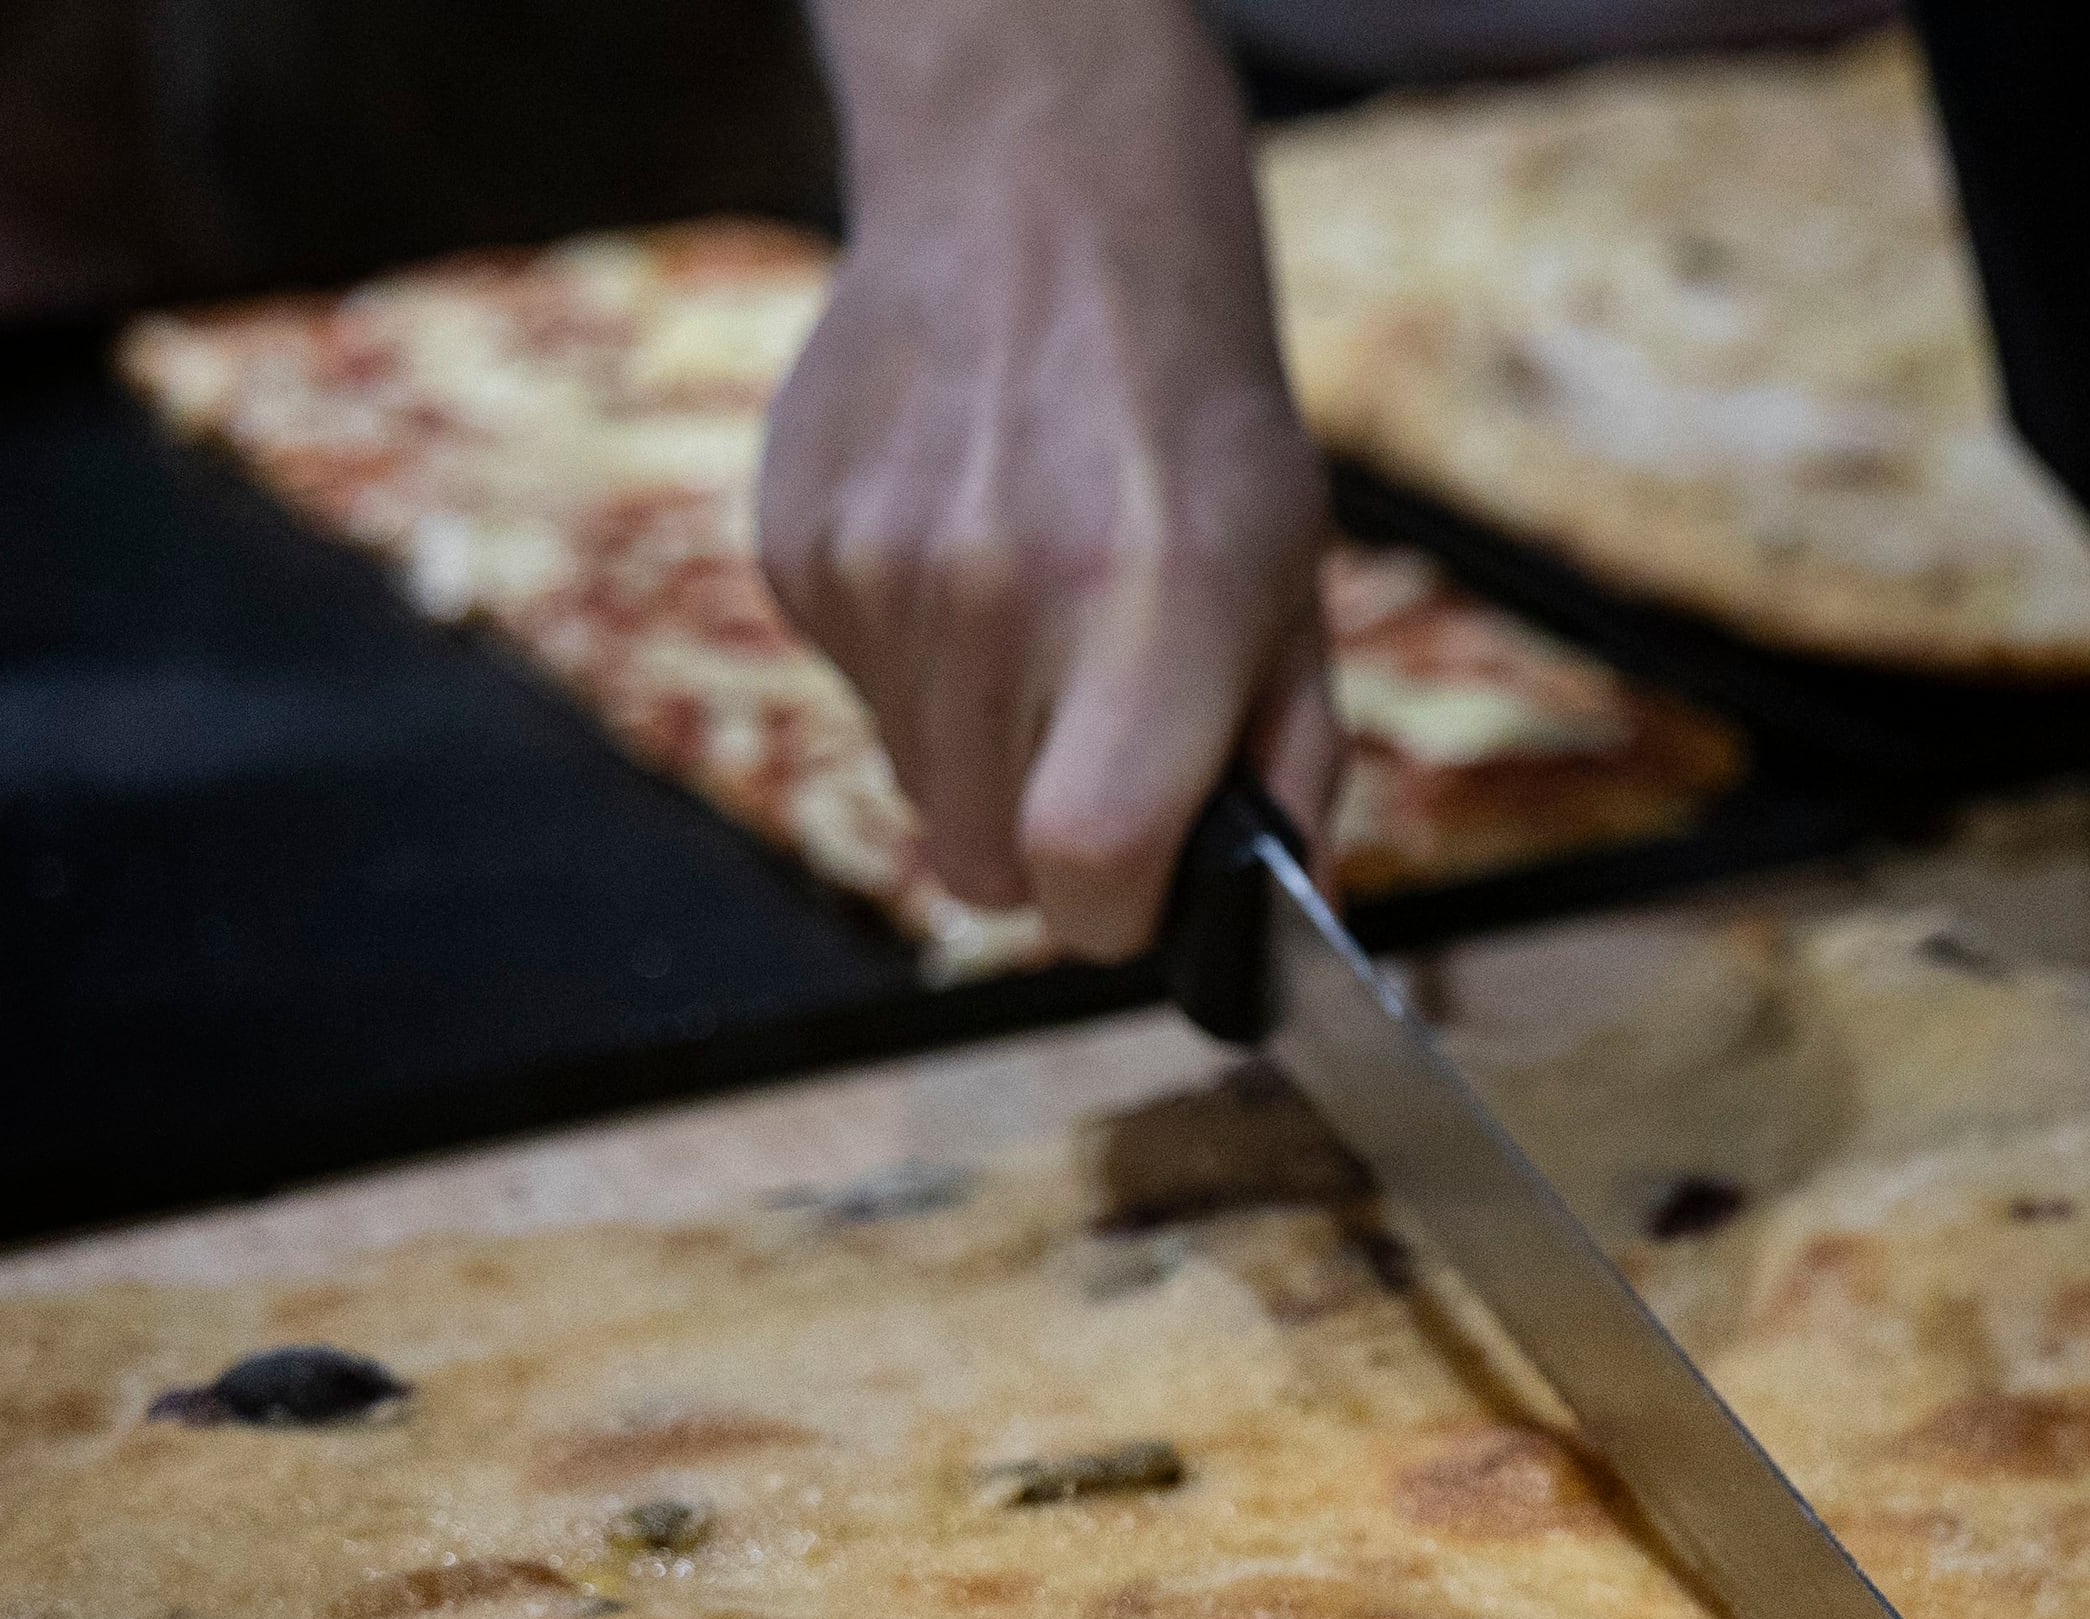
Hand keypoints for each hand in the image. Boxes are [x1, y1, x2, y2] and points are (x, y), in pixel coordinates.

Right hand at [760, 10, 1339, 958]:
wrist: (1043, 224)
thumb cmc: (1194, 424)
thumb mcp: (1292, 584)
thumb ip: (1287, 765)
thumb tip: (1266, 923)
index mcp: (1151, 616)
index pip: (1080, 874)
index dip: (1113, 912)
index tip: (1139, 879)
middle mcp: (1000, 598)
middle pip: (983, 865)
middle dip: (1047, 844)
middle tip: (1096, 742)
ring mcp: (880, 572)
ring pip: (916, 788)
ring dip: (978, 749)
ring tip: (1035, 618)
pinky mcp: (796, 550)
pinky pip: (859, 694)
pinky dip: (914, 669)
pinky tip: (965, 560)